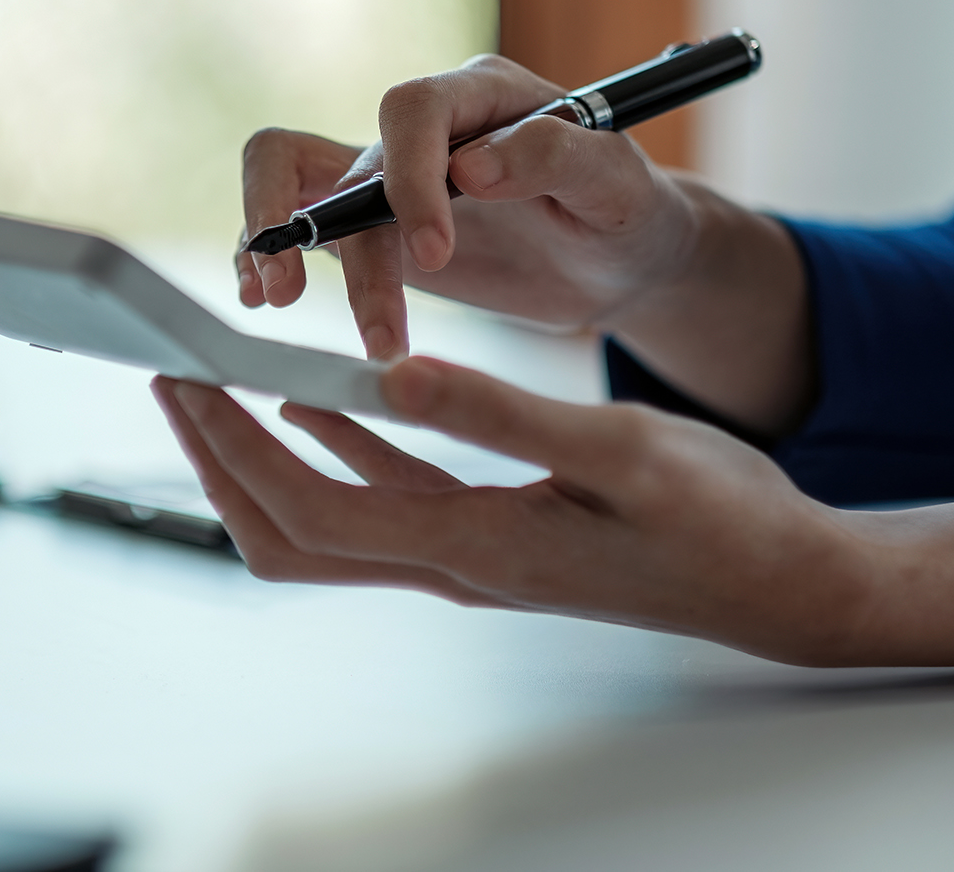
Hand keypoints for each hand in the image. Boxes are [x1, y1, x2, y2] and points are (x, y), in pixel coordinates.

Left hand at [151, 359, 953, 669]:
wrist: (777, 579)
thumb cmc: (716, 518)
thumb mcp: (614, 449)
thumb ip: (500, 414)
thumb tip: (395, 375)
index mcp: (471, 545)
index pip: (310, 504)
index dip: (235, 448)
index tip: (187, 382)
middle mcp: (452, 563)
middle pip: (291, 530)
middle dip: (220, 461)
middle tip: (176, 383)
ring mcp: (469, 556)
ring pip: (327, 520)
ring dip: (264, 459)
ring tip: (222, 388)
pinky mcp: (492, 536)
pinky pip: (385, 497)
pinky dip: (336, 450)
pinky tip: (324, 404)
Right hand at [236, 55, 811, 430]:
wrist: (617, 257)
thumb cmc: (625, 208)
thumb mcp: (616, 182)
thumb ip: (554, 157)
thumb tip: (471, 166)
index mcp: (480, 96)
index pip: (411, 112)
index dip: (409, 179)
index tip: (437, 255)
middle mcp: (421, 132)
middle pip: (328, 151)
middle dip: (297, 215)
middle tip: (295, 291)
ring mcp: (386, 181)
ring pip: (296, 189)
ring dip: (274, 242)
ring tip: (276, 304)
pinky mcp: (370, 231)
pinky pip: (299, 230)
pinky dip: (271, 258)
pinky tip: (266, 300)